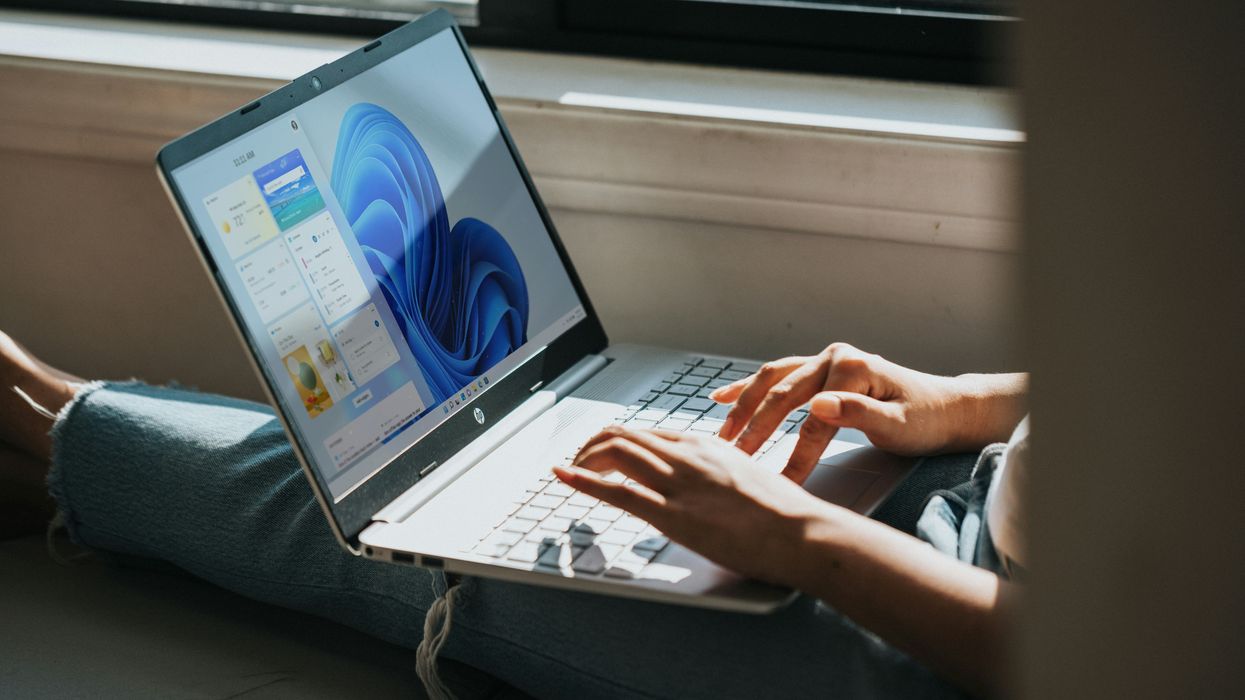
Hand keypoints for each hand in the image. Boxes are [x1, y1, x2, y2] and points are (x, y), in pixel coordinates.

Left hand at [554, 426, 827, 585]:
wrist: (803, 531)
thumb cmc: (784, 513)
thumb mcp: (748, 476)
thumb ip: (719, 473)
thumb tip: (708, 483)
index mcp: (705, 445)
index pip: (648, 433)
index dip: (617, 441)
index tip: (603, 453)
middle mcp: (687, 456)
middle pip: (624, 436)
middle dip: (592, 447)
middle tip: (578, 461)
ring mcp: (679, 483)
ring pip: (615, 453)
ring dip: (584, 460)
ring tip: (570, 470)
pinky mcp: (674, 515)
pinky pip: (618, 491)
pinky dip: (584, 481)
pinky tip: (566, 478)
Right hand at [711, 343, 1018, 482]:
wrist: (947, 408)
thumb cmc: (927, 420)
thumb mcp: (899, 424)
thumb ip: (858, 414)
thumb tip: (818, 405)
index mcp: (852, 368)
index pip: (812, 418)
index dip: (794, 454)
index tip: (778, 483)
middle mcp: (834, 357)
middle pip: (783, 395)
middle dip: (755, 429)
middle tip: (734, 460)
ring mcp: (825, 360)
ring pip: (772, 382)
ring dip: (744, 407)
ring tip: (722, 435)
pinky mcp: (821, 370)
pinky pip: (777, 376)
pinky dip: (749, 387)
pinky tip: (721, 397)